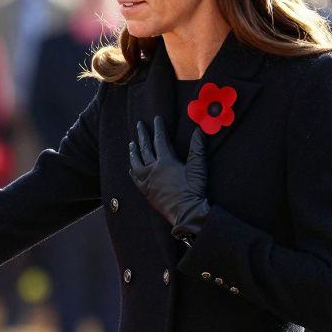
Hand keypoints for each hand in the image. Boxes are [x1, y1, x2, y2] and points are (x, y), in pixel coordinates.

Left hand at [128, 118, 209, 242]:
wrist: (186, 212)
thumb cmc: (193, 190)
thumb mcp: (198, 167)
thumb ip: (197, 147)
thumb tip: (199, 131)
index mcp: (166, 161)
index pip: (160, 140)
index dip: (158, 128)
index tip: (156, 119)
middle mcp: (153, 169)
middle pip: (145, 148)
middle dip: (142, 135)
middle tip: (139, 125)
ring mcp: (147, 181)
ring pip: (136, 162)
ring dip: (133, 151)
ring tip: (131, 144)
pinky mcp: (146, 191)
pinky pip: (135, 179)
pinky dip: (132, 171)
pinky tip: (131, 168)